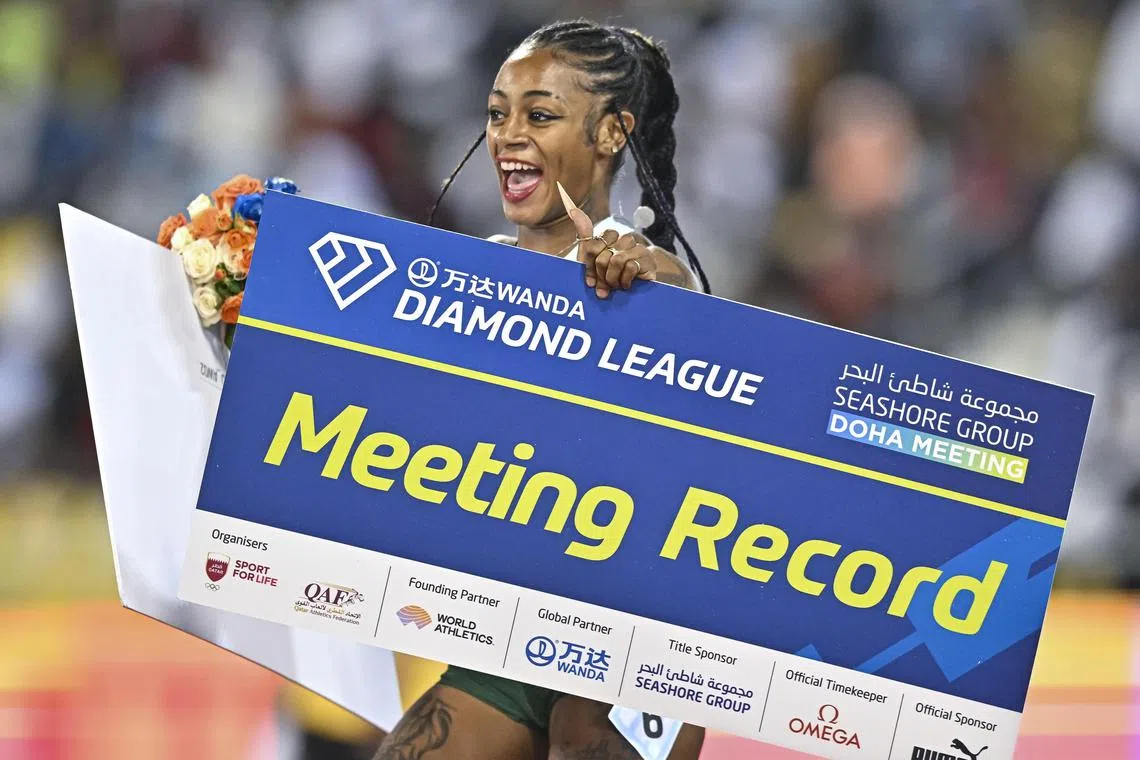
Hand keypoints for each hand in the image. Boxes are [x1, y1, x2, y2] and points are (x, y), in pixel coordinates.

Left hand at [558, 181, 656, 298]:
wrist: (637, 290)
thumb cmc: (611, 274)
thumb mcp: (592, 259)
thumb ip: (584, 234)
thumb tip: (572, 208)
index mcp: (611, 237)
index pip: (592, 247)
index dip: (589, 267)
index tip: (590, 281)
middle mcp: (625, 239)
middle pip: (603, 256)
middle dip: (600, 276)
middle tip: (604, 287)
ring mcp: (639, 249)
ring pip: (616, 260)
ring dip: (612, 279)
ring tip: (615, 286)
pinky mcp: (648, 261)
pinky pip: (630, 267)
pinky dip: (624, 280)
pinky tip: (626, 285)